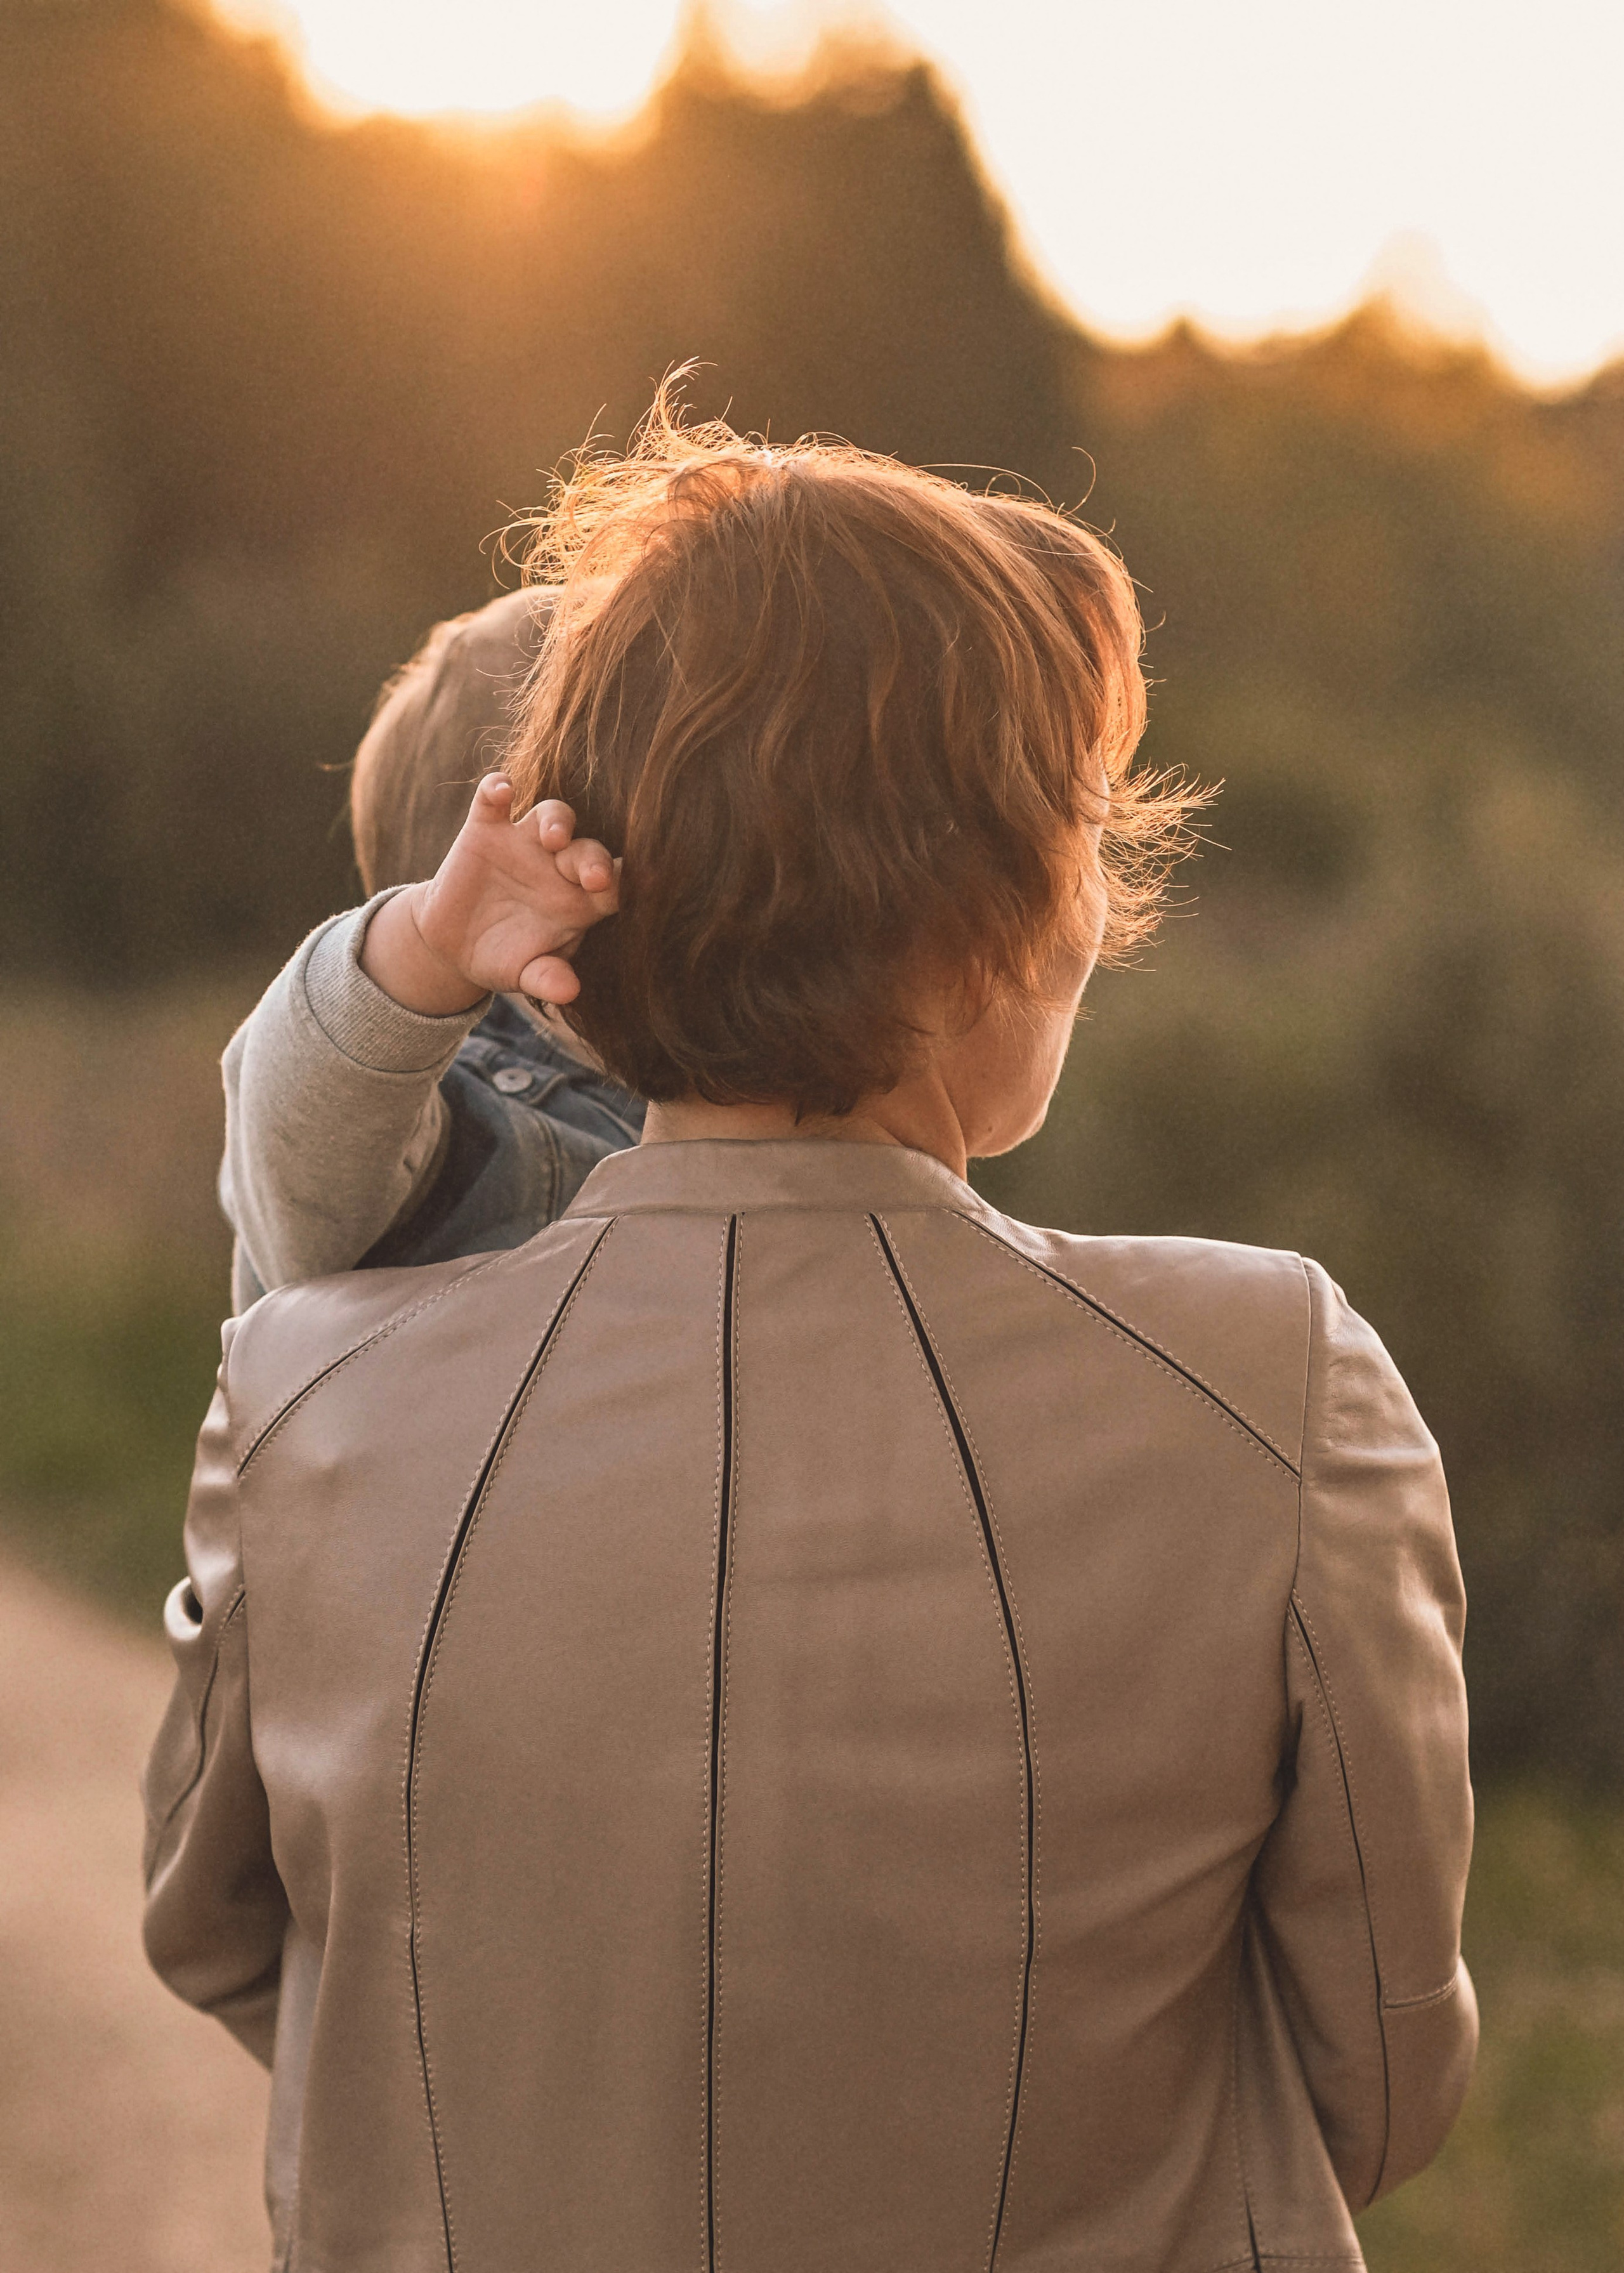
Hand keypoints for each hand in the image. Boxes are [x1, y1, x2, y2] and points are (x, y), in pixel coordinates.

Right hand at [359, 775, 618, 1015]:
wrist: (453, 944)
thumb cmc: (504, 957)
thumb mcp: (522, 974)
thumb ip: (546, 979)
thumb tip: (568, 992)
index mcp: (582, 901)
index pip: (617, 888)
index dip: (633, 886)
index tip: (648, 888)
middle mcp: (560, 865)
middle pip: (589, 850)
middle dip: (594, 860)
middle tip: (595, 876)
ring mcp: (524, 843)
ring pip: (553, 814)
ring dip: (557, 821)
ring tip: (554, 838)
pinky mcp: (486, 829)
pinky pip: (493, 799)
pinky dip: (496, 789)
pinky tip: (502, 790)